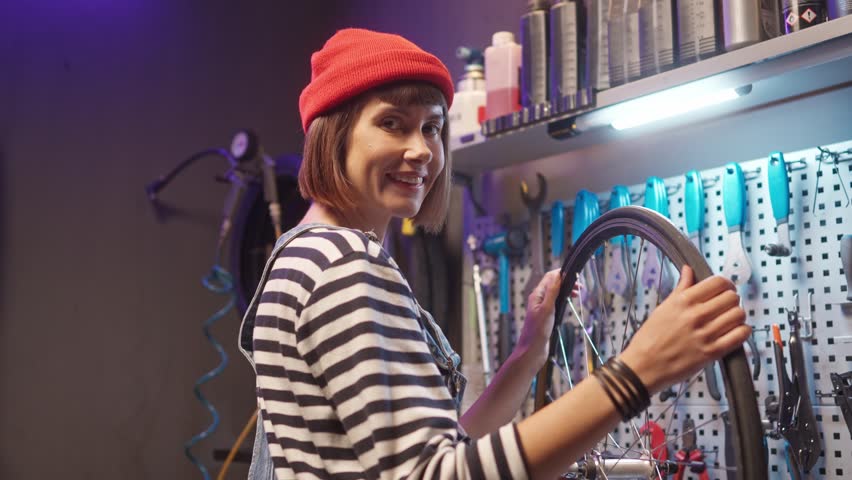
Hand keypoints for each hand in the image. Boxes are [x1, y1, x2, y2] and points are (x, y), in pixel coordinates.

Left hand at [515, 270, 578, 370]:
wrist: (532, 350)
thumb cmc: (538, 331)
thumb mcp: (547, 308)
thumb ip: (552, 291)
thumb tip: (558, 275)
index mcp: (537, 295)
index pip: (549, 277)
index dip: (562, 273)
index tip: (575, 275)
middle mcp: (539, 299)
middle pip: (553, 284)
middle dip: (566, 283)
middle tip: (580, 287)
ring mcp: (542, 308)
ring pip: (555, 294)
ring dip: (566, 291)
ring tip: (577, 294)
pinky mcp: (546, 316)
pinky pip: (556, 303)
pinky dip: (563, 300)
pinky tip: (569, 304)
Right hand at [619, 266, 751, 393]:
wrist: (644, 365)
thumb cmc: (650, 338)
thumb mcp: (663, 308)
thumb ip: (681, 288)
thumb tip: (688, 270)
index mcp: (683, 301)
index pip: (718, 282)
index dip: (726, 284)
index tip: (724, 289)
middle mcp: (695, 315)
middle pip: (732, 298)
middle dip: (732, 300)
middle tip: (726, 306)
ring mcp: (705, 334)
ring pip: (738, 315)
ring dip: (737, 316)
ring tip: (729, 320)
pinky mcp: (712, 352)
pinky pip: (740, 335)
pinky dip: (742, 331)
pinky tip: (734, 332)